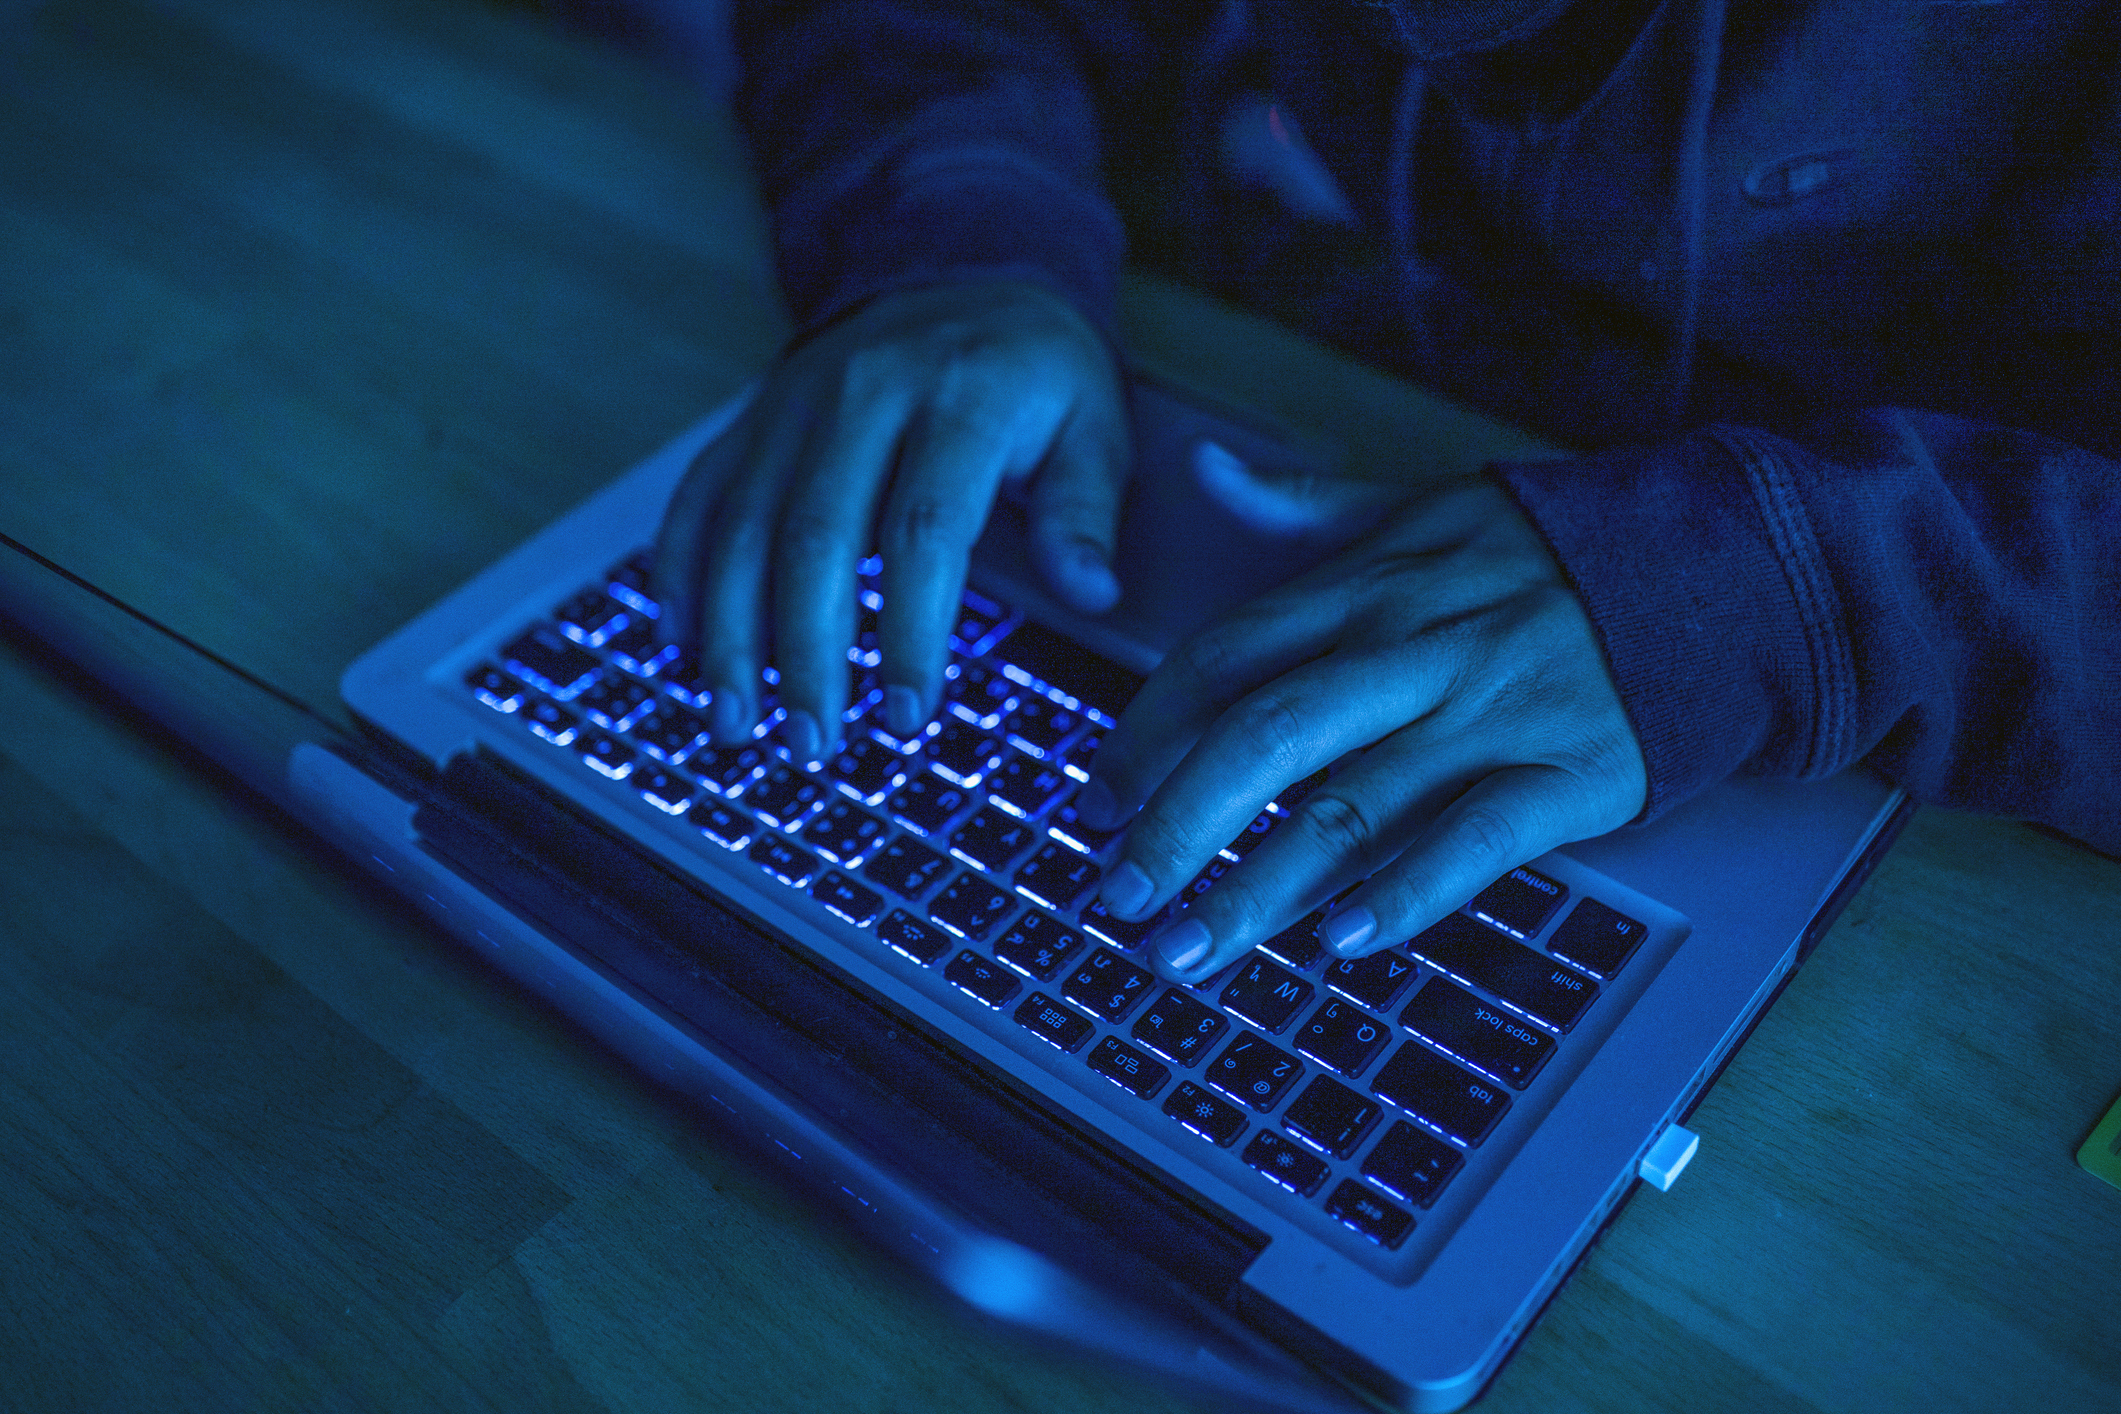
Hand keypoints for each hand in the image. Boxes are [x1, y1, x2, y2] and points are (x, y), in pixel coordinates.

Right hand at [651, 280, 1129, 758]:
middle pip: (816, 538)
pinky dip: (681, 573)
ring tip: (736, 722)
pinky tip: (679, 646)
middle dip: (805, 654)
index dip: (910, 632)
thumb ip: (1086, 510)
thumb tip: (1090, 592)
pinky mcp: (754, 418)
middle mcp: (864, 396)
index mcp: (959, 400)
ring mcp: (795, 405)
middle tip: (810, 744)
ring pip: (742, 526)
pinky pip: (701, 496)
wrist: (964, 266)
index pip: (925, 531)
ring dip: (730, 634)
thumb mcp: (1092, 422)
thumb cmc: (1035, 370)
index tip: (908, 717)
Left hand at [1076, 476, 1647, 980]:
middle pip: (1261, 736)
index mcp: (1367, 585)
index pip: (1223, 659)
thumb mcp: (1420, 503)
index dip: (1145, 735)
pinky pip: (1474, 838)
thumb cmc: (1549, 553)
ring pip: (1349, 804)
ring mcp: (1492, 708)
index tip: (1096, 801)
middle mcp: (1412, 647)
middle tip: (1114, 897)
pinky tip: (1341, 942)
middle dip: (1173, 826)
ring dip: (1257, 888)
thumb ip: (1304, 502)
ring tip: (1190, 951)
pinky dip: (1406, 892)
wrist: (1720, 570)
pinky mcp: (1570, 767)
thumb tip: (1207, 470)